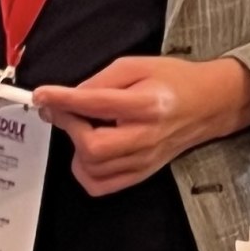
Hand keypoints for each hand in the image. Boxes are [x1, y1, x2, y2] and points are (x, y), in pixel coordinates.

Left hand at [33, 57, 249, 197]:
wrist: (208, 104)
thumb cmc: (175, 80)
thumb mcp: (138, 65)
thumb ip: (102, 80)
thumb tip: (70, 97)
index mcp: (147, 104)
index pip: (96, 103)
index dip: (63, 99)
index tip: (42, 95)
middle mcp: (146, 136)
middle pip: (93, 146)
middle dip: (70, 126)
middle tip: (64, 110)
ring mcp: (144, 159)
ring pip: (93, 167)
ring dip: (76, 146)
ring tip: (83, 126)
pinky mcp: (142, 172)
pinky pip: (101, 185)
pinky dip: (85, 170)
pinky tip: (89, 151)